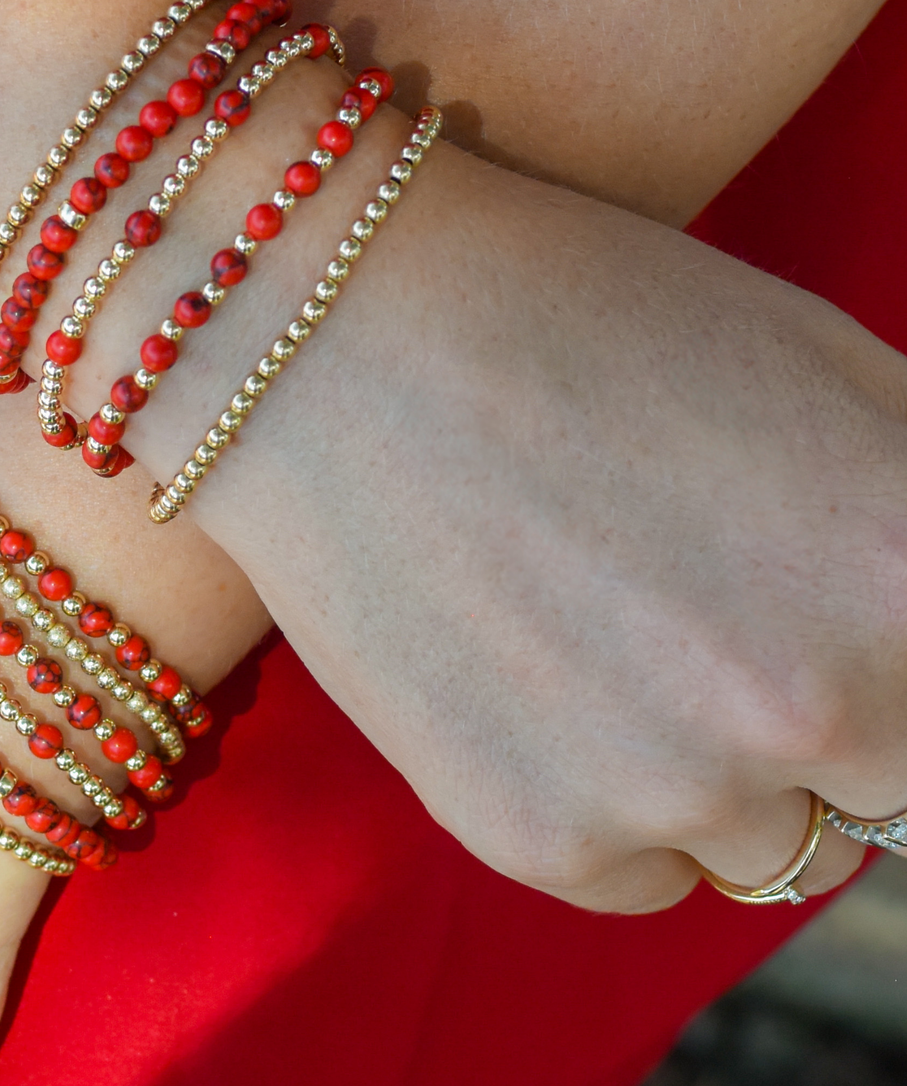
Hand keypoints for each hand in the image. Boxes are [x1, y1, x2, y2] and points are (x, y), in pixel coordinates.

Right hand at [127, 137, 906, 911]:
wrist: (328, 336)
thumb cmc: (568, 310)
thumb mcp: (816, 361)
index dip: (888, 650)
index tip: (811, 616)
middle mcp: (804, 710)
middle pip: (879, 790)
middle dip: (822, 718)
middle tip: (705, 611)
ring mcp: (662, 788)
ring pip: (752, 841)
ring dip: (709, 765)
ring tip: (601, 631)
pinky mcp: (529, 833)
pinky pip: (633, 869)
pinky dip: (605, 801)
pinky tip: (532, 676)